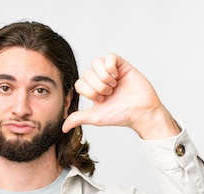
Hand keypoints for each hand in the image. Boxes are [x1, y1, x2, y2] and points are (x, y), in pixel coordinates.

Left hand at [62, 53, 179, 139]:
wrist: (141, 112)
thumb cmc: (121, 115)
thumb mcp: (96, 117)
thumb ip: (78, 118)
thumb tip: (62, 128)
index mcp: (93, 91)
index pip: (79, 83)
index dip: (88, 91)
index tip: (100, 100)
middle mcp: (101, 80)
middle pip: (87, 73)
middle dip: (97, 86)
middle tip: (109, 94)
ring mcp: (111, 72)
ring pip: (96, 63)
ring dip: (103, 76)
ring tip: (113, 85)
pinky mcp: (122, 65)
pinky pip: (109, 56)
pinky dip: (110, 67)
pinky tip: (117, 77)